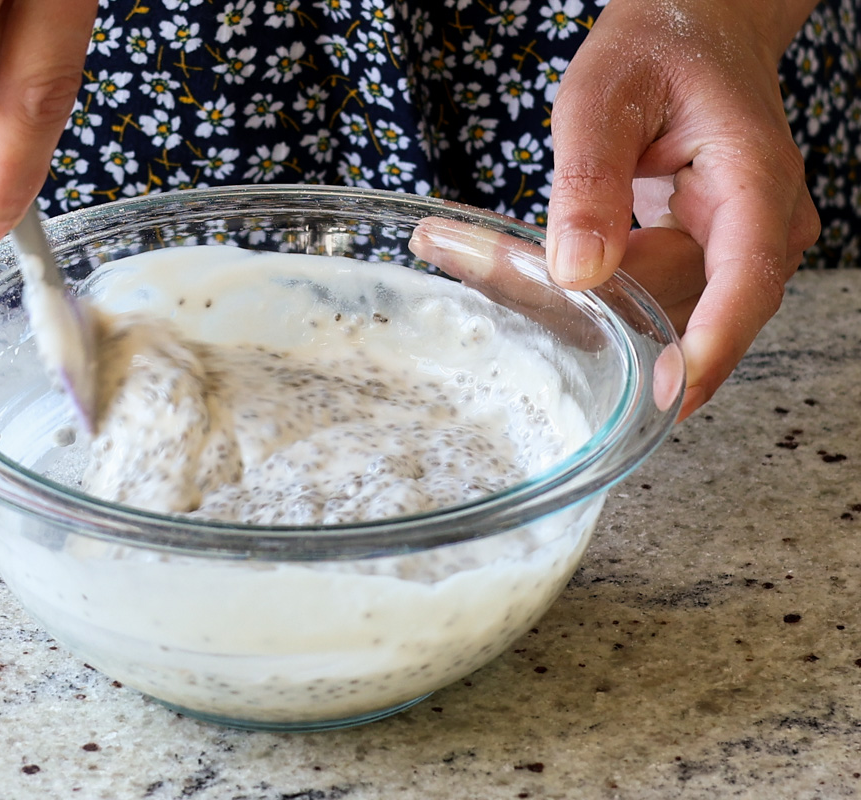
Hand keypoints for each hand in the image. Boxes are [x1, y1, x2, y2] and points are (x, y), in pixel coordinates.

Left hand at [547, 0, 820, 420]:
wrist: (694, 26)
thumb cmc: (654, 49)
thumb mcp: (599, 99)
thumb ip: (588, 183)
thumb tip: (578, 271)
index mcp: (753, 182)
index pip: (745, 283)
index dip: (710, 347)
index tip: (669, 396)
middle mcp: (763, 225)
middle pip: (695, 306)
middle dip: (619, 320)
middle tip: (531, 299)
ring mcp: (743, 245)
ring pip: (677, 311)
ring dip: (612, 312)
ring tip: (536, 278)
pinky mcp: (713, 255)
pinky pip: (668, 299)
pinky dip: (618, 301)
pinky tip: (569, 285)